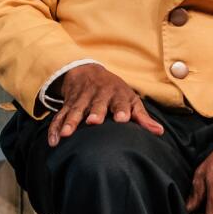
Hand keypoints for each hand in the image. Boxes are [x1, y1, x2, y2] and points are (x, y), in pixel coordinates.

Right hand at [47, 64, 165, 146]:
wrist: (87, 72)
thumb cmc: (114, 91)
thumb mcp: (130, 99)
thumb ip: (142, 116)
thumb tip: (159, 132)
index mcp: (116, 94)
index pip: (120, 102)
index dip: (121, 109)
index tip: (122, 119)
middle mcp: (97, 95)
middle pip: (95, 104)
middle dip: (94, 112)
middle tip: (92, 122)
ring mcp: (80, 99)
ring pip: (74, 110)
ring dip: (70, 121)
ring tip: (66, 134)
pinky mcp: (67, 105)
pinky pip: (59, 117)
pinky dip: (55, 128)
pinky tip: (53, 142)